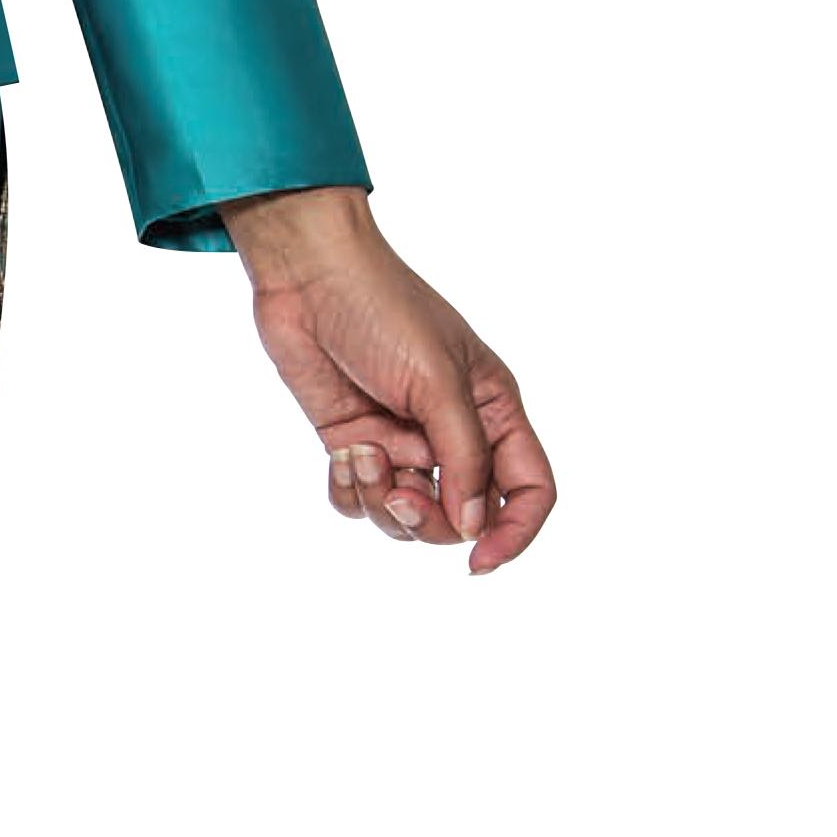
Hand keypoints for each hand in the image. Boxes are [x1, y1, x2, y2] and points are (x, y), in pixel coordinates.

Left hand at [216, 185, 555, 573]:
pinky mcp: (355, 441)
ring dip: (383, 501)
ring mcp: (402, 439)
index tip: (479, 561)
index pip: (528, 489)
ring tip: (363, 458)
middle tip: (400, 491)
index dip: (514, 532)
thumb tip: (471, 528)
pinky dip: (351, 491)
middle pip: (463, 517)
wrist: (308, 276)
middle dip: (430, 518)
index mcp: (494, 409)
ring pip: (408, 516)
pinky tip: (343, 454)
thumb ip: (463, 457)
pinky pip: (360, 500)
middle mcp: (453, 431)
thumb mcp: (437, 382)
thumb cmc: (384, 308)